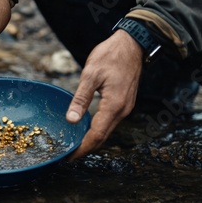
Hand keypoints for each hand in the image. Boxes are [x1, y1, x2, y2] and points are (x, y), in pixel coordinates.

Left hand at [66, 30, 143, 159]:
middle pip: (102, 137)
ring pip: (107, 131)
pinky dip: (97, 129)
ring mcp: (125, 107)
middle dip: (86, 148)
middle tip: (69, 155)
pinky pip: (110, 122)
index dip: (82, 148)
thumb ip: (80, 99)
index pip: (96, 135)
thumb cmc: (110, 56)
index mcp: (113, 106)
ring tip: (74, 144)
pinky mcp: (124, 103)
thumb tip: (71, 120)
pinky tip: (86, 129)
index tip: (69, 157)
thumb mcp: (91, 74)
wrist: (132, 44)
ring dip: (92, 140)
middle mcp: (122, 111)